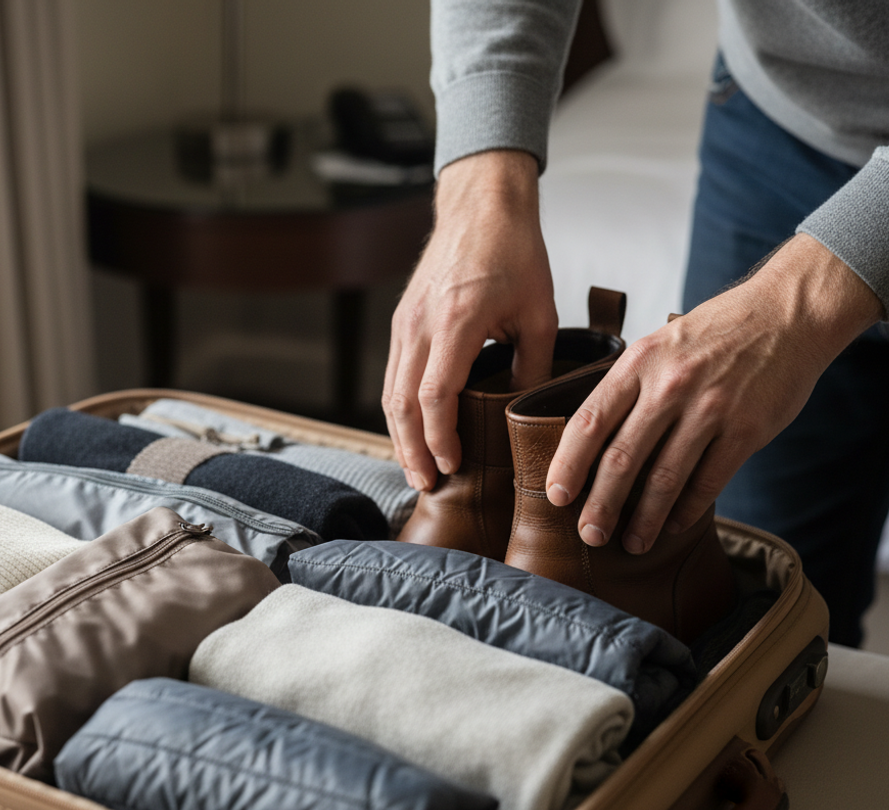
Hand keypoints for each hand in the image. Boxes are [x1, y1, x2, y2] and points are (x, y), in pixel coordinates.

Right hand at [383, 150, 557, 490]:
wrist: (480, 205)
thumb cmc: (514, 251)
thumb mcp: (539, 311)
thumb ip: (533, 366)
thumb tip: (526, 413)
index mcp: (457, 321)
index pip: (434, 396)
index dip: (440, 438)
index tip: (453, 465)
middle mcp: (420, 324)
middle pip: (400, 403)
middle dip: (411, 450)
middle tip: (426, 484)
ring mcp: (404, 322)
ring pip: (389, 392)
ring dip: (400, 435)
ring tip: (416, 468)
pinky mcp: (402, 321)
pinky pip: (393, 374)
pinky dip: (399, 409)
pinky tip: (414, 430)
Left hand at [546, 234, 884, 552]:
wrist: (786, 314)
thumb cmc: (713, 333)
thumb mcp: (657, 344)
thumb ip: (627, 385)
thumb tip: (589, 438)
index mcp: (638, 363)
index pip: (589, 422)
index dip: (568, 464)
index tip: (556, 496)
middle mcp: (670, 386)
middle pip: (621, 458)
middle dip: (600, 505)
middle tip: (589, 535)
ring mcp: (710, 409)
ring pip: (664, 478)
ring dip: (644, 519)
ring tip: (632, 543)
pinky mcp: (746, 430)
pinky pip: (708, 481)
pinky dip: (687, 509)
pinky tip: (672, 524)